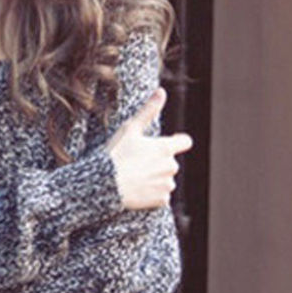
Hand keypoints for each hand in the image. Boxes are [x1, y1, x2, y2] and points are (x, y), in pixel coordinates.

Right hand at [105, 87, 192, 210]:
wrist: (106, 185)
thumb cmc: (116, 155)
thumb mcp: (130, 130)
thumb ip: (148, 111)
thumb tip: (161, 91)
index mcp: (165, 148)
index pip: (184, 142)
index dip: (176, 142)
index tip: (165, 145)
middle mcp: (171, 166)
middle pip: (170, 163)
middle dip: (158, 164)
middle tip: (137, 165)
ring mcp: (167, 185)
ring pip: (165, 180)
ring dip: (155, 180)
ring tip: (135, 178)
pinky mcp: (162, 201)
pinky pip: (161, 198)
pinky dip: (151, 195)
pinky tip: (137, 191)